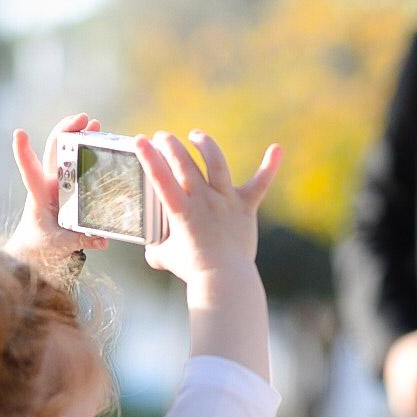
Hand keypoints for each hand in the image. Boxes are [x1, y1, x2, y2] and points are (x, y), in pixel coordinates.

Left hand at [6, 111, 110, 266]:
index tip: (20, 133)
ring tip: (95, 124)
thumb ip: (80, 241)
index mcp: (40, 195)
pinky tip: (102, 142)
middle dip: (67, 131)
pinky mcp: (71, 188)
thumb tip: (102, 240)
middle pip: (54, 151)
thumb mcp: (60, 245)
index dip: (23, 153)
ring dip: (80, 137)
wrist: (37, 247)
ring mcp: (61, 183)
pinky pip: (80, 167)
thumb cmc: (42, 244)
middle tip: (83, 119)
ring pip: (68, 154)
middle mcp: (49, 183)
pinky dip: (89, 153)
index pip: (30, 170)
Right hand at [134, 130, 280, 283]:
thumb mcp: (166, 258)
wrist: (225, 279)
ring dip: (205, 145)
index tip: (140, 140)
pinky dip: (269, 166)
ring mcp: (225, 201)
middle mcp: (202, 199)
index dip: (148, 156)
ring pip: (216, 162)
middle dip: (170, 145)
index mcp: (180, 210)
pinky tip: (277, 149)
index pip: (159, 177)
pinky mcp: (246, 207)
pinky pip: (260, 183)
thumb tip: (153, 251)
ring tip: (196, 136)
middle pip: (184, 163)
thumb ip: (158, 250)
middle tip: (163, 137)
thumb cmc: (193, 271)